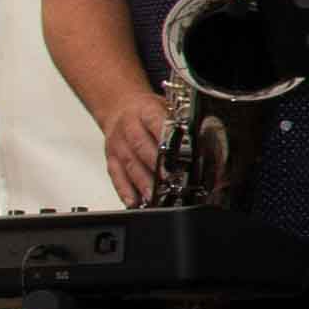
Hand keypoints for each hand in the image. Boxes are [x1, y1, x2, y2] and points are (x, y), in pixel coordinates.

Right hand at [102, 92, 171, 208]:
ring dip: (141, 182)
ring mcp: (118, 144)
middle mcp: (129, 128)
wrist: (118, 107)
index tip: (176, 154)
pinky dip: (125, 190)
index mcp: (145, 111)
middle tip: (169, 179)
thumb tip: (198, 140)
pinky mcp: (111, 158)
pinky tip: (133, 201)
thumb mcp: (165, 107)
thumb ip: (179, 123)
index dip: (165, 138)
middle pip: (140, 147)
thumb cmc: (146, 111)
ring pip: (129, 164)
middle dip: (155, 165)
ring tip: (153, 196)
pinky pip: (116, 175)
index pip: (155, 122)